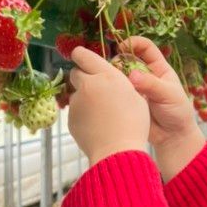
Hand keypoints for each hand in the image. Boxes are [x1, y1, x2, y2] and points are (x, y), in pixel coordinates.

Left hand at [68, 46, 148, 165]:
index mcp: (107, 76)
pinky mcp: (71, 119)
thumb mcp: (136, 96)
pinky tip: (96, 124)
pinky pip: (76, 111)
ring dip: (84, 97)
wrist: (117, 151)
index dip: (81, 55)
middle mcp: (88, 85)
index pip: (84, 56)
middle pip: (76, 73)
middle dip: (83, 76)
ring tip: (100, 112)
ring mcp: (77, 103)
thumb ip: (121, 83)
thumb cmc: (134, 123)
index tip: (80, 55)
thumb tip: (113, 80)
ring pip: (76, 93)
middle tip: (95, 87)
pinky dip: (83, 114)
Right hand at [116, 36, 196, 147]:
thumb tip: (132, 75)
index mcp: (159, 68)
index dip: (133, 43)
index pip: (145, 48)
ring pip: (119, 76)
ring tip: (106, 82)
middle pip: (128, 60)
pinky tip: (104, 94)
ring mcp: (135, 88)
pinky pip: (116, 92)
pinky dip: (109, 90)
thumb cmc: (177, 113)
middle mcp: (145, 75)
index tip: (121, 47)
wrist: (173, 138)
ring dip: (112, 76)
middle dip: (118, 60)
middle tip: (110, 68)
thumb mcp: (168, 95)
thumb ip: (151, 84)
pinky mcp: (127, 101)